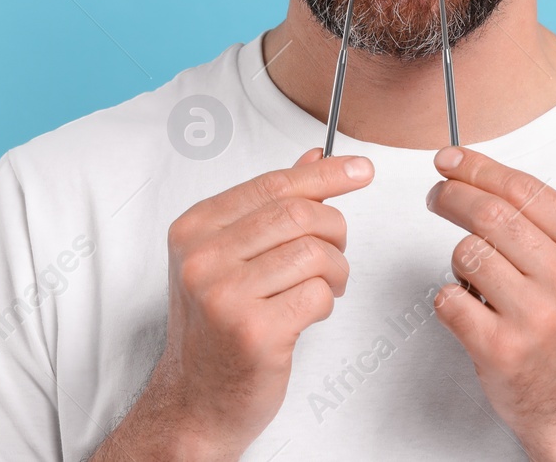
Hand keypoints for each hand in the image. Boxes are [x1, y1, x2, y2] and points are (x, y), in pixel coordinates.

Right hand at [94, 147, 373, 461]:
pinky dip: (325, 302)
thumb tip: (314, 156)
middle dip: (334, 230)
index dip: (324, 174)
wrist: (195, 399)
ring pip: (314, 253)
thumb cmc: (217, 326)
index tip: (360, 170)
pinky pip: (317, 294)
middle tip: (336, 253)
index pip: (272, 185)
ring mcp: (224, 296)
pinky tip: (307, 313)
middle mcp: (203, 258)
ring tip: (323, 287)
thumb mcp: (229, 257)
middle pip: (298, 215)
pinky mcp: (253, 332)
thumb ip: (269, 206)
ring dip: (335, 271)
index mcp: (194, 229)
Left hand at [425, 146, 555, 460]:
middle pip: (490, 214)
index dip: (479, 168)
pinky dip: (451, 299)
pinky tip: (472, 312)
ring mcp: (536, 315)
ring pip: (466, 254)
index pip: (524, 189)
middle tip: (437, 195)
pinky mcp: (502, 348)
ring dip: (460, 261)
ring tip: (477, 279)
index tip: (450, 160)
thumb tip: (479, 176)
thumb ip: (545, 224)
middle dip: (453, 196)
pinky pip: (449, 298)